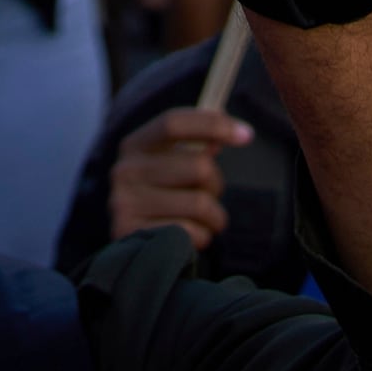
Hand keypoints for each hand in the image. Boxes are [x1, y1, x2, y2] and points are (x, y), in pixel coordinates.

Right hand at [106, 105, 249, 248]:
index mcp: (134, 145)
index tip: (247, 134)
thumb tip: (234, 131)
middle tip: (209, 194)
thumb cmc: (165, 197)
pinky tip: (189, 236)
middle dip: (216, 184)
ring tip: (203, 220)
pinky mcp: (137, 237)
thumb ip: (199, 147)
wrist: (137, 247)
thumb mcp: (174, 166)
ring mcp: (126, 205)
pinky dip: (202, 236)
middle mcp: (125, 171)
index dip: (213, 124)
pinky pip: (193, 233)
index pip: (174, 123)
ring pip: (201, 204)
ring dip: (214, 215)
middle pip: (199, 166)